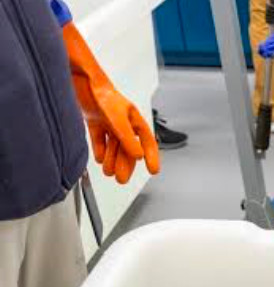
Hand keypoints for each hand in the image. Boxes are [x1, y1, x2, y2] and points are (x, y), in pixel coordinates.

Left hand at [63, 23, 158, 183]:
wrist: (80, 79)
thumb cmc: (102, 94)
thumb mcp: (117, 119)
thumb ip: (127, 138)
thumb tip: (138, 156)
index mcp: (134, 120)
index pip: (147, 142)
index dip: (152, 157)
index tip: (153, 171)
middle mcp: (124, 122)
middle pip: (128, 148)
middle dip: (126, 164)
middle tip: (122, 180)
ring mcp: (109, 121)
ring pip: (114, 145)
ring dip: (112, 160)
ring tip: (109, 172)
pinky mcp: (95, 120)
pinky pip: (100, 139)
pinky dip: (100, 150)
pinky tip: (100, 159)